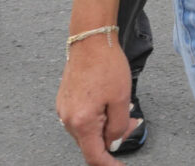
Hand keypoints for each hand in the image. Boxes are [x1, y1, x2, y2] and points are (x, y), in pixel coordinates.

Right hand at [56, 37, 133, 164]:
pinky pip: (81, 118)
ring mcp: (63, 110)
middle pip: (91, 143)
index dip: (109, 165)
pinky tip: (108, 101)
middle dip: (112, 138)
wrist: (90, 40)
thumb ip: (118, 127)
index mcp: (81, 122)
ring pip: (87, 130)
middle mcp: (67, 120)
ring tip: (121, 107)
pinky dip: (96, 116)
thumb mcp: (121, 99)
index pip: (94, 156)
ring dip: (105, 125)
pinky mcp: (65, 101)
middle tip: (131, 123)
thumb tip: (113, 143)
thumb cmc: (106, 65)